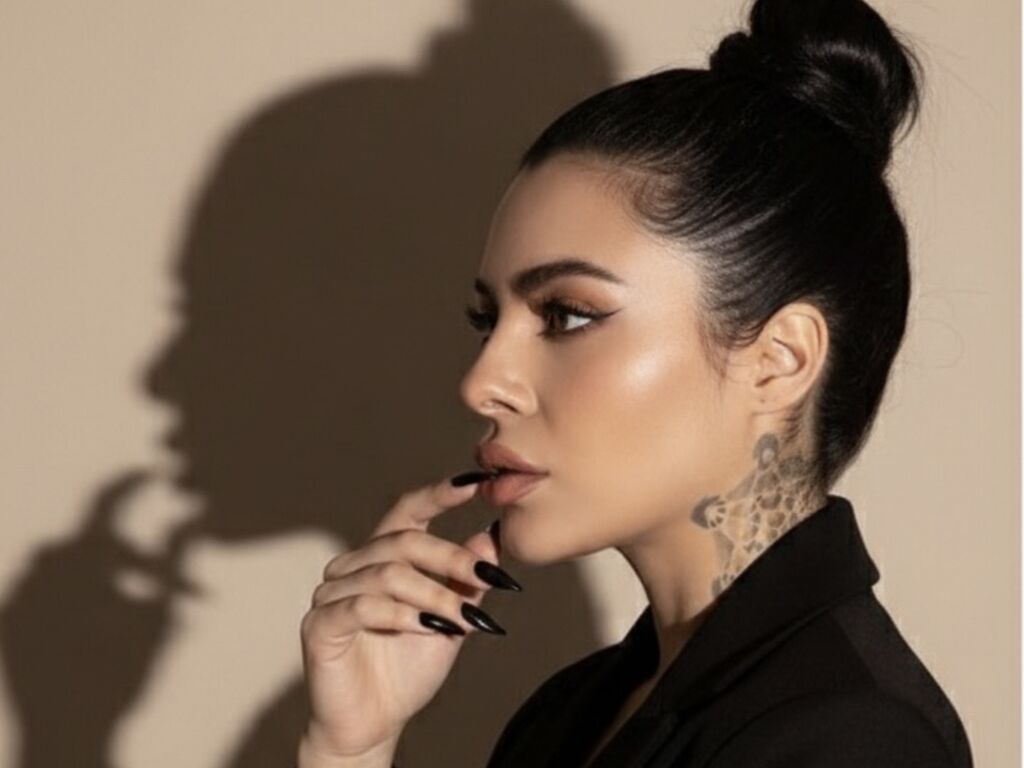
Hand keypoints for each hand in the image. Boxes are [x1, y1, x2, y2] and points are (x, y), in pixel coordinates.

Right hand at [298, 471, 517, 760]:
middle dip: (452, 558)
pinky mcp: (320, 625)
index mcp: (382, 557)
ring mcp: (331, 593)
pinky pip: (363, 607)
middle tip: (489, 575)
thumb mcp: (451, 618)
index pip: (408, 511)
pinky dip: (402, 616)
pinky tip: (427, 629)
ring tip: (463, 619)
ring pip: (389, 574)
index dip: (438, 494)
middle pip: (404, 541)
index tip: (474, 482)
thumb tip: (493, 536)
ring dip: (434, 596)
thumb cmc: (408, 669)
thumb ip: (467, 580)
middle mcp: (353, 567)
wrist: (376, 724)